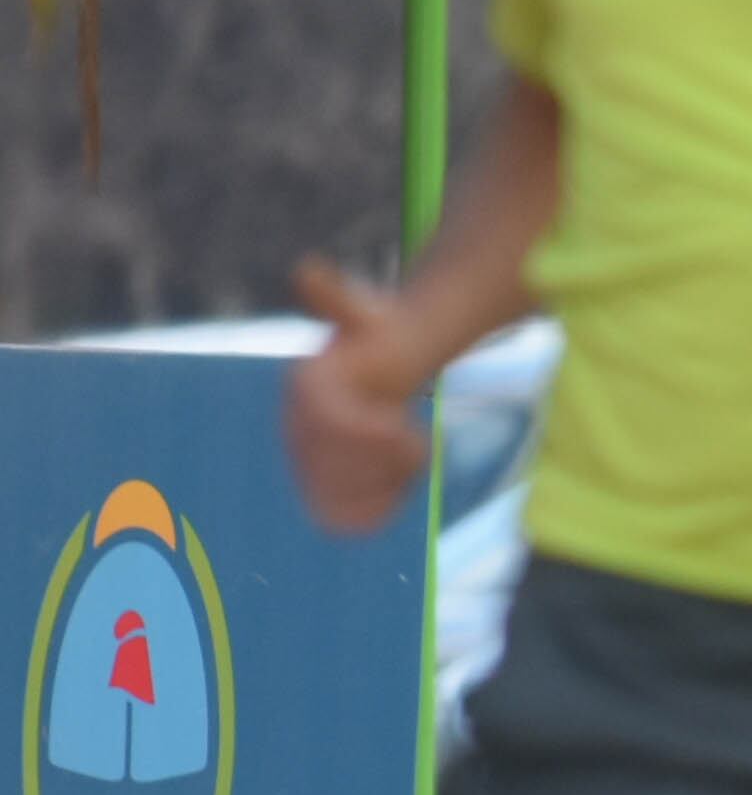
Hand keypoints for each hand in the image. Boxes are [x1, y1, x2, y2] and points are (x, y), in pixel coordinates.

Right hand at [282, 259, 434, 536]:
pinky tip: (398, 483)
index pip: (338, 432)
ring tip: (404, 458)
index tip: (408, 428)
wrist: (377, 364)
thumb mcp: (363, 310)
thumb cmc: (376, 336)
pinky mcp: (323, 493)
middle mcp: (295, 430)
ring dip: (388, 488)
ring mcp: (305, 464)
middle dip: (388, 463)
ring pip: (345, 505)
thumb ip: (335, 295)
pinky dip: (381, 510)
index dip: (381, 438)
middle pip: (342, 473)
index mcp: (305, 389)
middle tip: (412, 442)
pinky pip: (349, 524)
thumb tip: (305, 270)